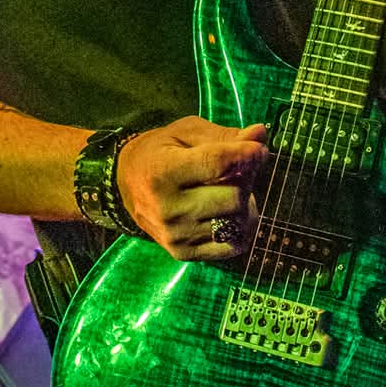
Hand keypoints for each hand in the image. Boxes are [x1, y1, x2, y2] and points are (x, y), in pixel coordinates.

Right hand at [116, 117, 269, 260]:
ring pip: (237, 221)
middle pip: (233, 197)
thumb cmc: (159, 152)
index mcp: (163, 172)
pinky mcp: (183, 253)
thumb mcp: (185, 133)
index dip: (245, 154)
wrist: (125, 185)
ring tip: (230, 189)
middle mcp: (167, 208)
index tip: (259, 149)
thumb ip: (223, 136)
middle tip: (242, 169)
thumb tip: (259, 134)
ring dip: (245, 203)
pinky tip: (230, 212)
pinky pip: (233, 245)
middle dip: (246, 179)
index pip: (216, 164)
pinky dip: (241, 227)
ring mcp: (175, 235)